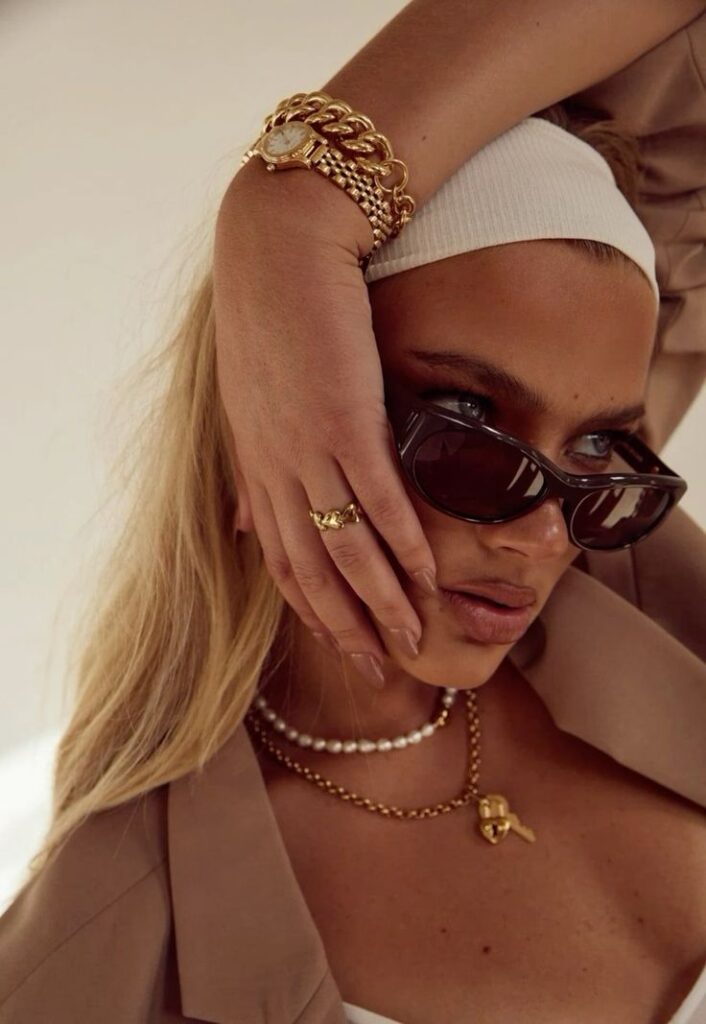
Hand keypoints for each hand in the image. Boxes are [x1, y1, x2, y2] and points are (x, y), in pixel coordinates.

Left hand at [213, 164, 437, 683]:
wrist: (277, 244)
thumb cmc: (268, 317)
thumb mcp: (248, 404)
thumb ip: (251, 471)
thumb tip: (242, 525)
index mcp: (256, 466)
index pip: (282, 559)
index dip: (312, 610)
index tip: (342, 645)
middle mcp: (276, 469)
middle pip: (311, 569)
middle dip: (344, 625)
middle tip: (378, 670)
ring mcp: (308, 447)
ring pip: (345, 546)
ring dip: (381, 601)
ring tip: (412, 641)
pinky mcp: (343, 419)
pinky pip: (378, 497)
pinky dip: (401, 544)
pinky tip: (427, 577)